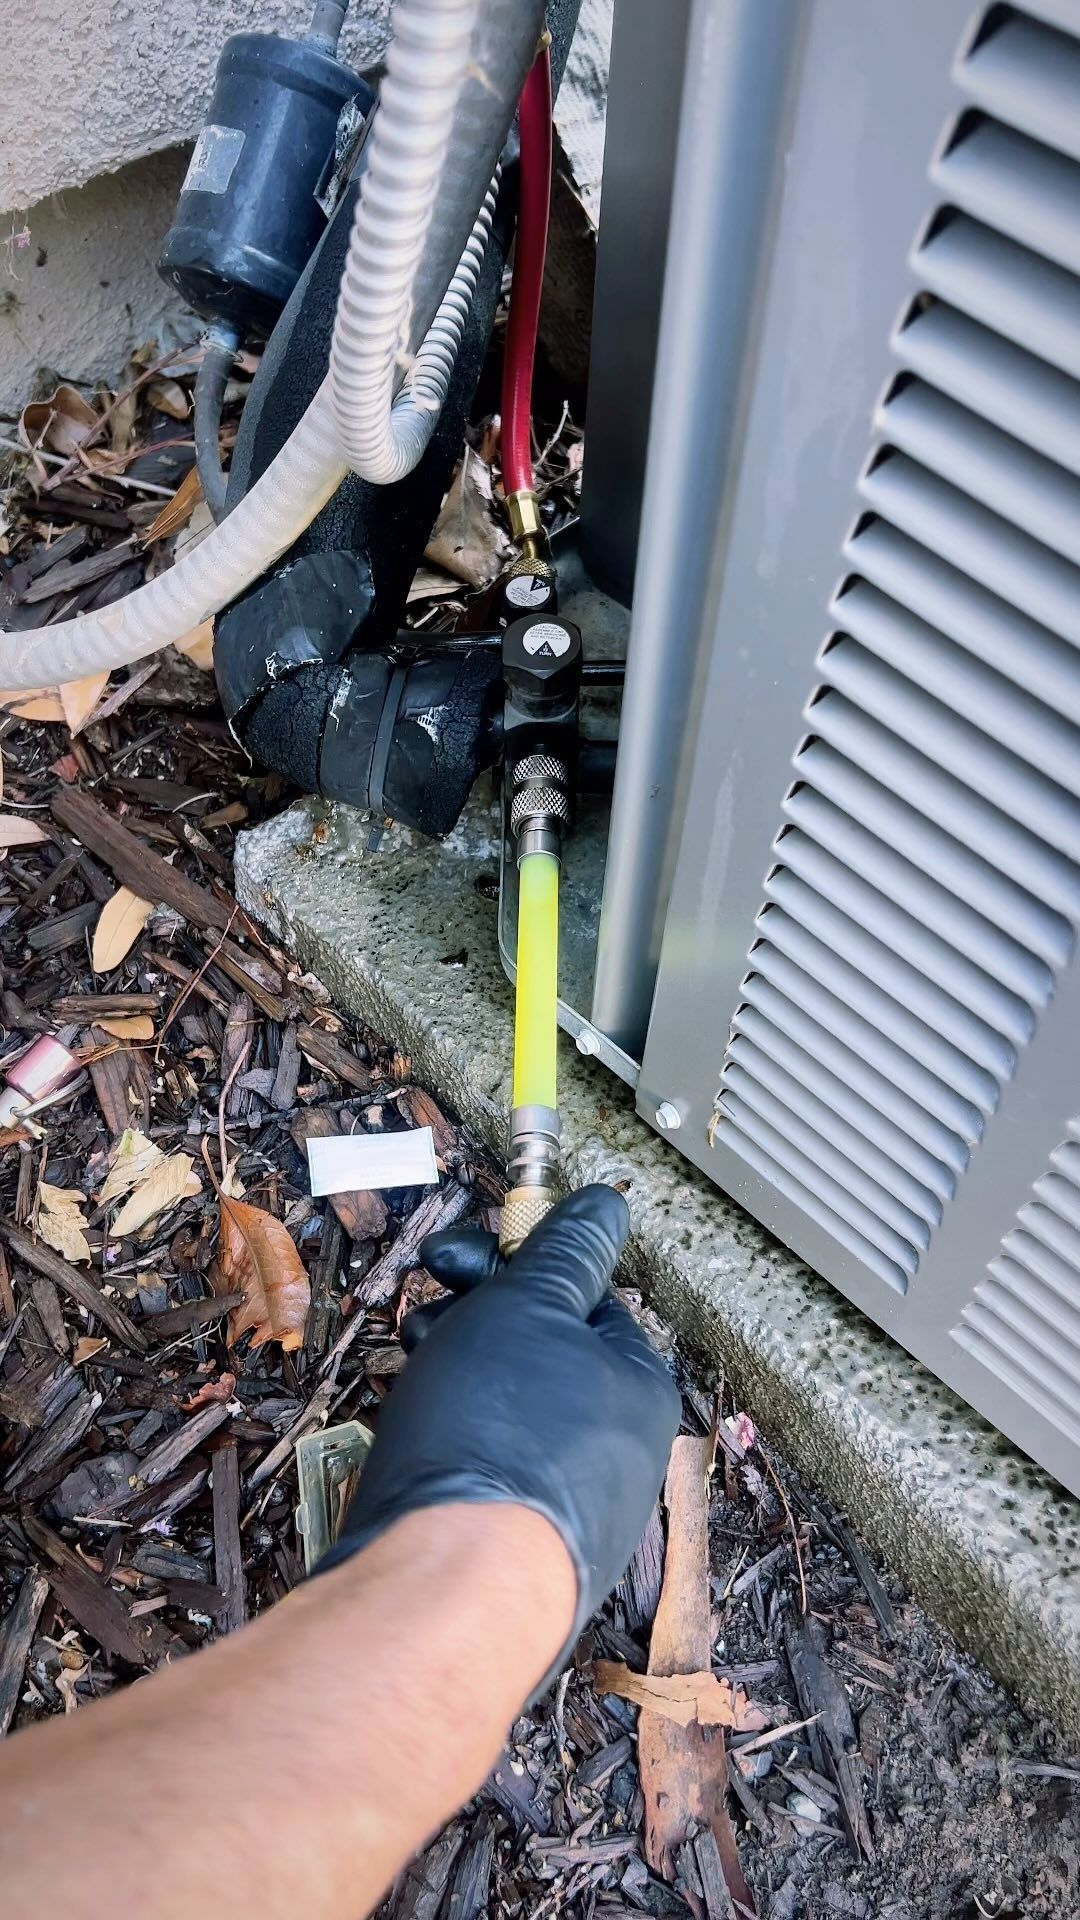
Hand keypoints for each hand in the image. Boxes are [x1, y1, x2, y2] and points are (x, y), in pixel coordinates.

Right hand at [321, 1186, 679, 1660]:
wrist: (449, 1593)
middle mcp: (620, 1455)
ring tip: (410, 1372)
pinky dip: (451, 1445)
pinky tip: (412, 1443)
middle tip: (423, 1316)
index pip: (585, 1301)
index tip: (454, 1262)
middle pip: (542, 1359)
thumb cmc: (497, 1431)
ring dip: (454, 1379)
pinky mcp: (521, 1562)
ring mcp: (573, 1514)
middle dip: (474, 1325)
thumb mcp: (530, 1307)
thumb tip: (606, 1204)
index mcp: (640, 1389)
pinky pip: (487, 1475)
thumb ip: (565, 1253)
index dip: (515, 1269)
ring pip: (508, 1417)